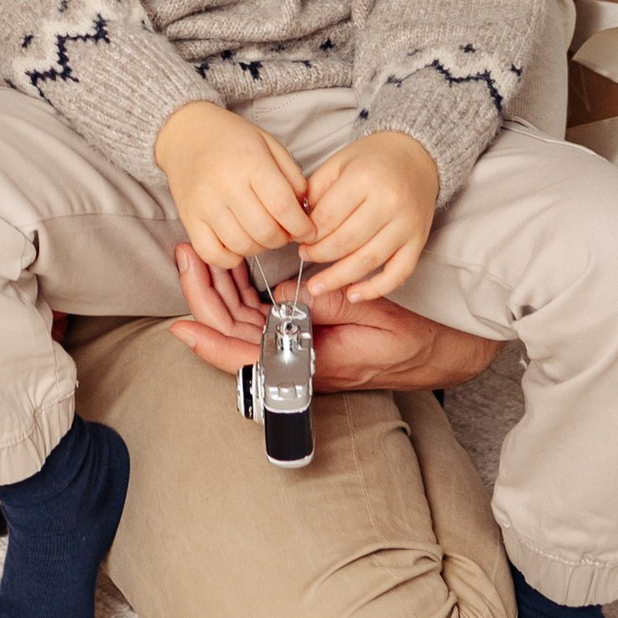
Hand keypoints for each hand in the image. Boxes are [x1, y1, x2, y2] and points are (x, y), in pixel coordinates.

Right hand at [152, 95, 312, 271]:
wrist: (186, 133)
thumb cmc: (231, 138)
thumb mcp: (269, 144)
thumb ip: (292, 176)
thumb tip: (304, 211)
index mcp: (250, 162)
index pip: (283, 206)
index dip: (302, 226)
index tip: (308, 230)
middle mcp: (225, 184)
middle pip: (265, 231)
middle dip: (283, 238)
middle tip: (285, 231)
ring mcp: (204, 204)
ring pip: (242, 246)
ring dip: (260, 248)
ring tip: (262, 233)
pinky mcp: (188, 218)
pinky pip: (212, 254)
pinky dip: (231, 257)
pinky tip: (238, 243)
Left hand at [165, 245, 498, 393]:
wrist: (436, 350)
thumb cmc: (410, 336)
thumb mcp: (373, 315)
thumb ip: (326, 306)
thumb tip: (282, 296)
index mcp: (310, 364)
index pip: (246, 360)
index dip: (209, 344)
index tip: (180, 326)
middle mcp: (295, 360)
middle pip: (231, 334)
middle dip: (202, 296)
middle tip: (185, 255)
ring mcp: (296, 347)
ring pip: (239, 321)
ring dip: (216, 289)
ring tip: (197, 252)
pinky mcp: (301, 333)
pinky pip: (258, 315)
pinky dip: (239, 289)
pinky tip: (229, 263)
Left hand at [301, 128, 440, 302]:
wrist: (416, 156)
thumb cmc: (372, 159)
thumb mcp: (339, 162)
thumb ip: (317, 190)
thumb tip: (299, 222)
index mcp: (364, 178)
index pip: (328, 217)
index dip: (308, 233)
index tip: (297, 239)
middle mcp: (389, 202)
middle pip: (346, 241)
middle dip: (319, 255)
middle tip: (304, 257)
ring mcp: (406, 224)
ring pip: (368, 261)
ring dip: (339, 278)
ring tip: (317, 286)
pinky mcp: (419, 241)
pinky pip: (398, 273)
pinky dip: (376, 289)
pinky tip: (354, 295)